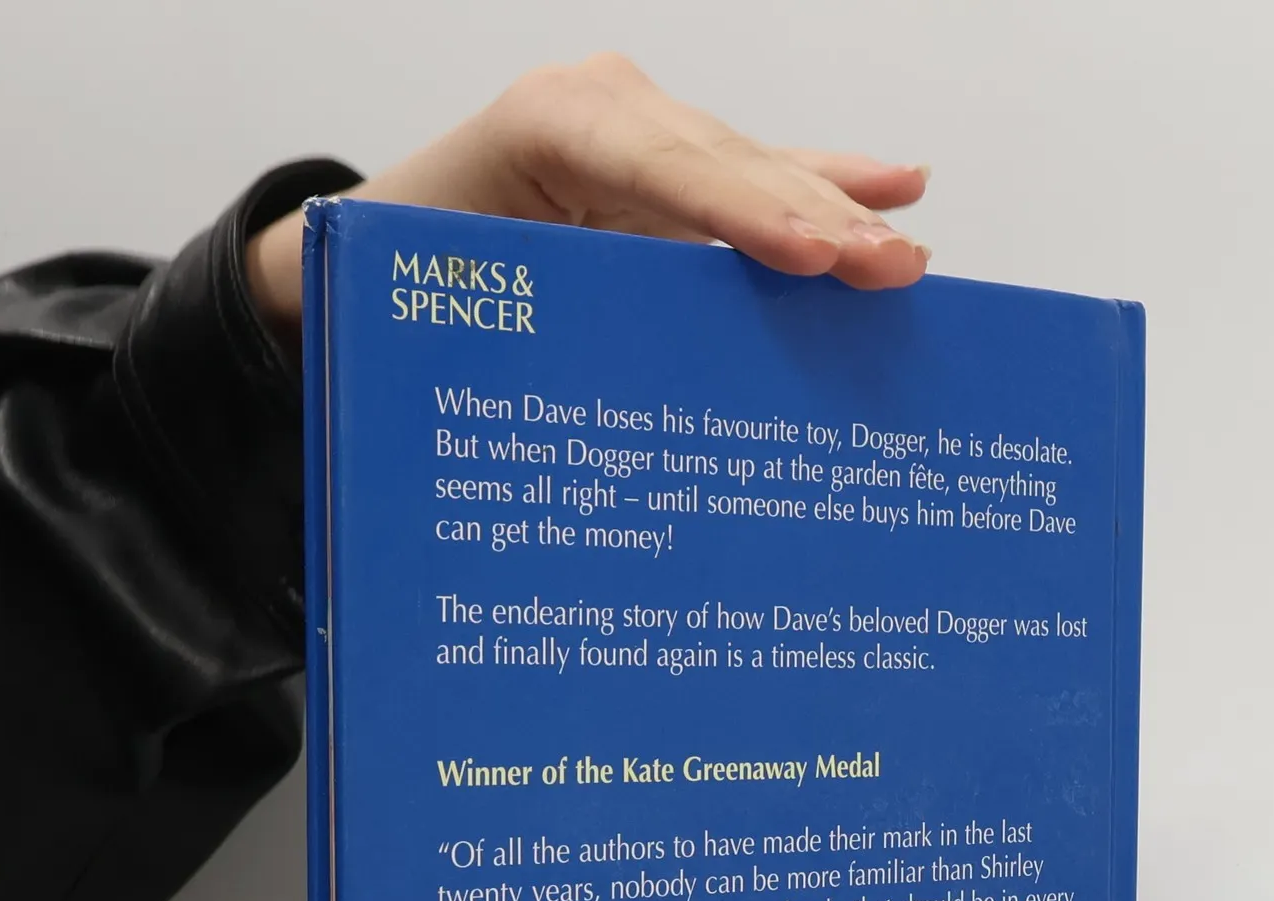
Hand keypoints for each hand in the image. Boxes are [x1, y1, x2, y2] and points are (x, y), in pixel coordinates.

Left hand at [246, 54, 929, 343]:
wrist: (369, 252)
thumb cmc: (398, 281)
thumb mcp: (445, 297)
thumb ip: (535, 317)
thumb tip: (603, 418)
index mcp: (545, 124)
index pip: (664, 166)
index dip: (743, 212)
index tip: (812, 256)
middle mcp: (602, 109)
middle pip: (726, 164)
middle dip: (813, 218)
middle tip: (889, 270)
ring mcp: (641, 131)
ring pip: (753, 169)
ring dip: (835, 214)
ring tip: (904, 252)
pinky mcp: (665, 166)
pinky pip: (754, 176)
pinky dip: (824, 182)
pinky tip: (899, 184)